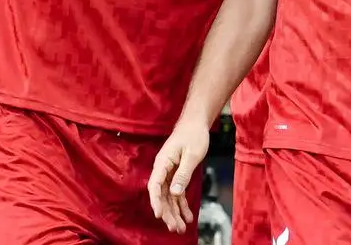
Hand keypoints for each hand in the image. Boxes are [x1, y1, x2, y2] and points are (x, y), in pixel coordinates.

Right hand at [147, 119, 209, 233]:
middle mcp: (163, 169)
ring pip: (169, 197)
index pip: (155, 185)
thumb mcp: (192, 154)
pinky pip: (177, 193)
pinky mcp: (177, 174)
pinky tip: (187, 216)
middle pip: (162, 195)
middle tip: (174, 228)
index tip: (159, 215)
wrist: (196, 122)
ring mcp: (169, 173)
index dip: (156, 201)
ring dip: (174, 212)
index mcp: (162, 162)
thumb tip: (175, 193)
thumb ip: (183, 174)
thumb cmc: (193, 134)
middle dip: (167, 213)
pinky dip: (182, 205)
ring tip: (180, 228)